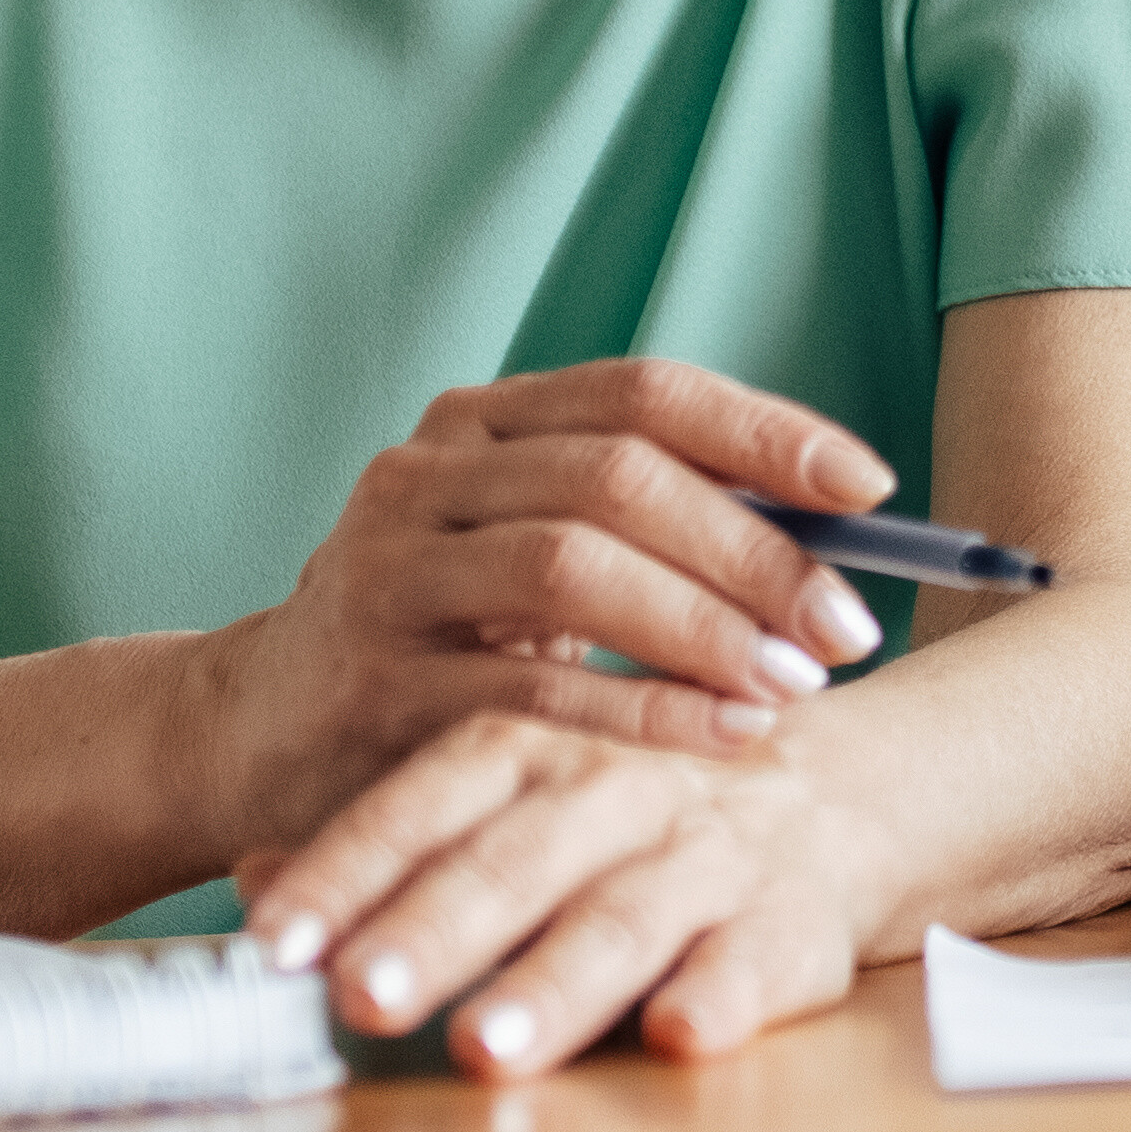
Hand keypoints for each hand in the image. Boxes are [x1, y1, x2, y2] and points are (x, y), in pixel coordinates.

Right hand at [195, 361, 892, 871]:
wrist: (259, 730)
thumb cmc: (439, 639)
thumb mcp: (529, 558)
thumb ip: (650, 527)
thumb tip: (842, 530)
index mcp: (480, 424)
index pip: (643, 392)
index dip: (765, 432)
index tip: (871, 489)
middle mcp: (424, 475)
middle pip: (618, 477)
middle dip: (753, 552)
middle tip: (847, 629)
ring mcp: (385, 569)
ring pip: (572, 566)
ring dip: (702, 626)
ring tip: (794, 686)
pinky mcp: (370, 678)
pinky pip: (527, 689)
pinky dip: (639, 712)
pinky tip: (721, 740)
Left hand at [242, 721, 887, 1075]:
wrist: (836, 792)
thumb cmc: (635, 812)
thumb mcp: (509, 799)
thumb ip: (388, 845)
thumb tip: (248, 885)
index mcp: (531, 748)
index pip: (420, 805)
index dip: (344, 873)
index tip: (270, 945)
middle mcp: (614, 790)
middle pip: (513, 861)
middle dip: (434, 931)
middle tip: (359, 996)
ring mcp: (706, 855)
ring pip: (623, 918)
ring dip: (552, 984)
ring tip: (485, 1049)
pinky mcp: (790, 922)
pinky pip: (754, 963)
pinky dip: (720, 998)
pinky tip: (678, 1036)